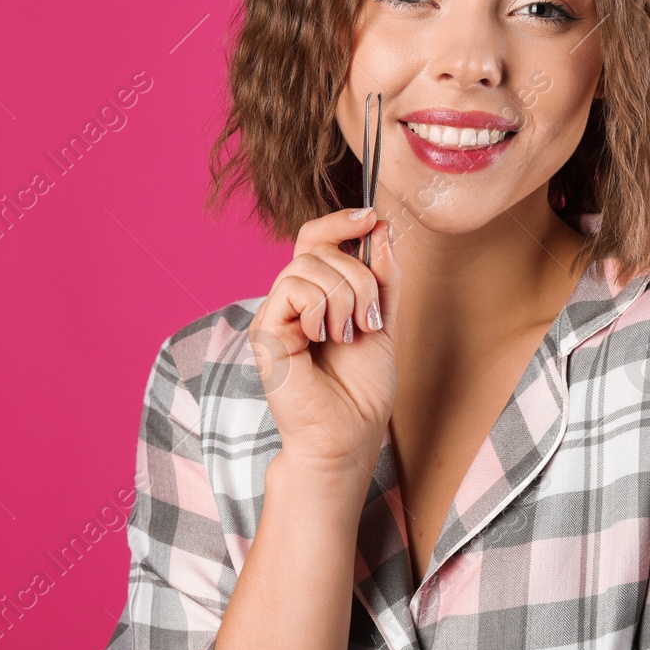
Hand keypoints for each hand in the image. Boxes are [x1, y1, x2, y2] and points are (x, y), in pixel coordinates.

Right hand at [248, 207, 400, 482]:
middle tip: (368, 318)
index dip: (340, 221)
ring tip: (347, 336)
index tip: (371, 216)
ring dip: (344, 298)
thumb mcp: (384, 319)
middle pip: (318, 247)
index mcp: (316, 293)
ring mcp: (275, 313)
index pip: (315, 237)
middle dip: (359, 276)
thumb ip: (383, 275)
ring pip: (309, 265)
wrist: (348, 433)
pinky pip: (294, 288)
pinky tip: (323, 339)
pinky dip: (320, 310)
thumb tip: (381, 226)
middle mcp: (291, 299)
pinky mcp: (265, 330)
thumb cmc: (361, 387)